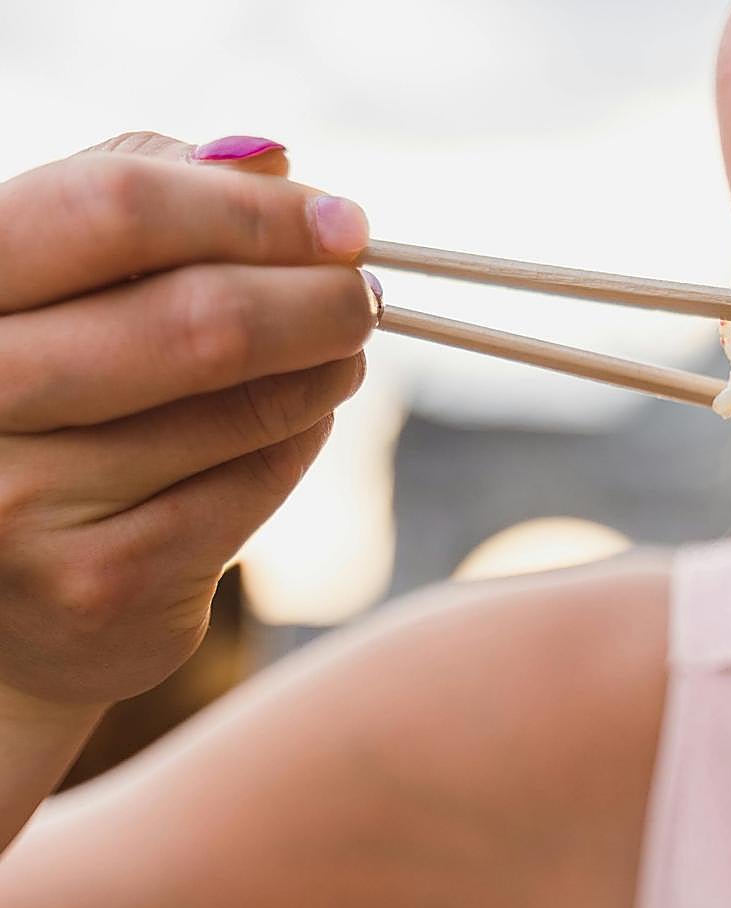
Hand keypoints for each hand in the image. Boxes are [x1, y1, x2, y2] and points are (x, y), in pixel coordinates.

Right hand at [0, 132, 379, 708]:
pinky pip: (253, 486)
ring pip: (243, 409)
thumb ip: (138, 210)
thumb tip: (271, 161)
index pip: (114, 208)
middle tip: (365, 294)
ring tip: (338, 354)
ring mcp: (26, 506)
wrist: (3, 594)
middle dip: (318, 299)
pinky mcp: (102, 585)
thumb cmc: (40, 409)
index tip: (341, 220)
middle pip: (200, 318)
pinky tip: (302, 421)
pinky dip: (299, 441)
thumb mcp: (56, 291)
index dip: (250, 209)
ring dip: (322, 371)